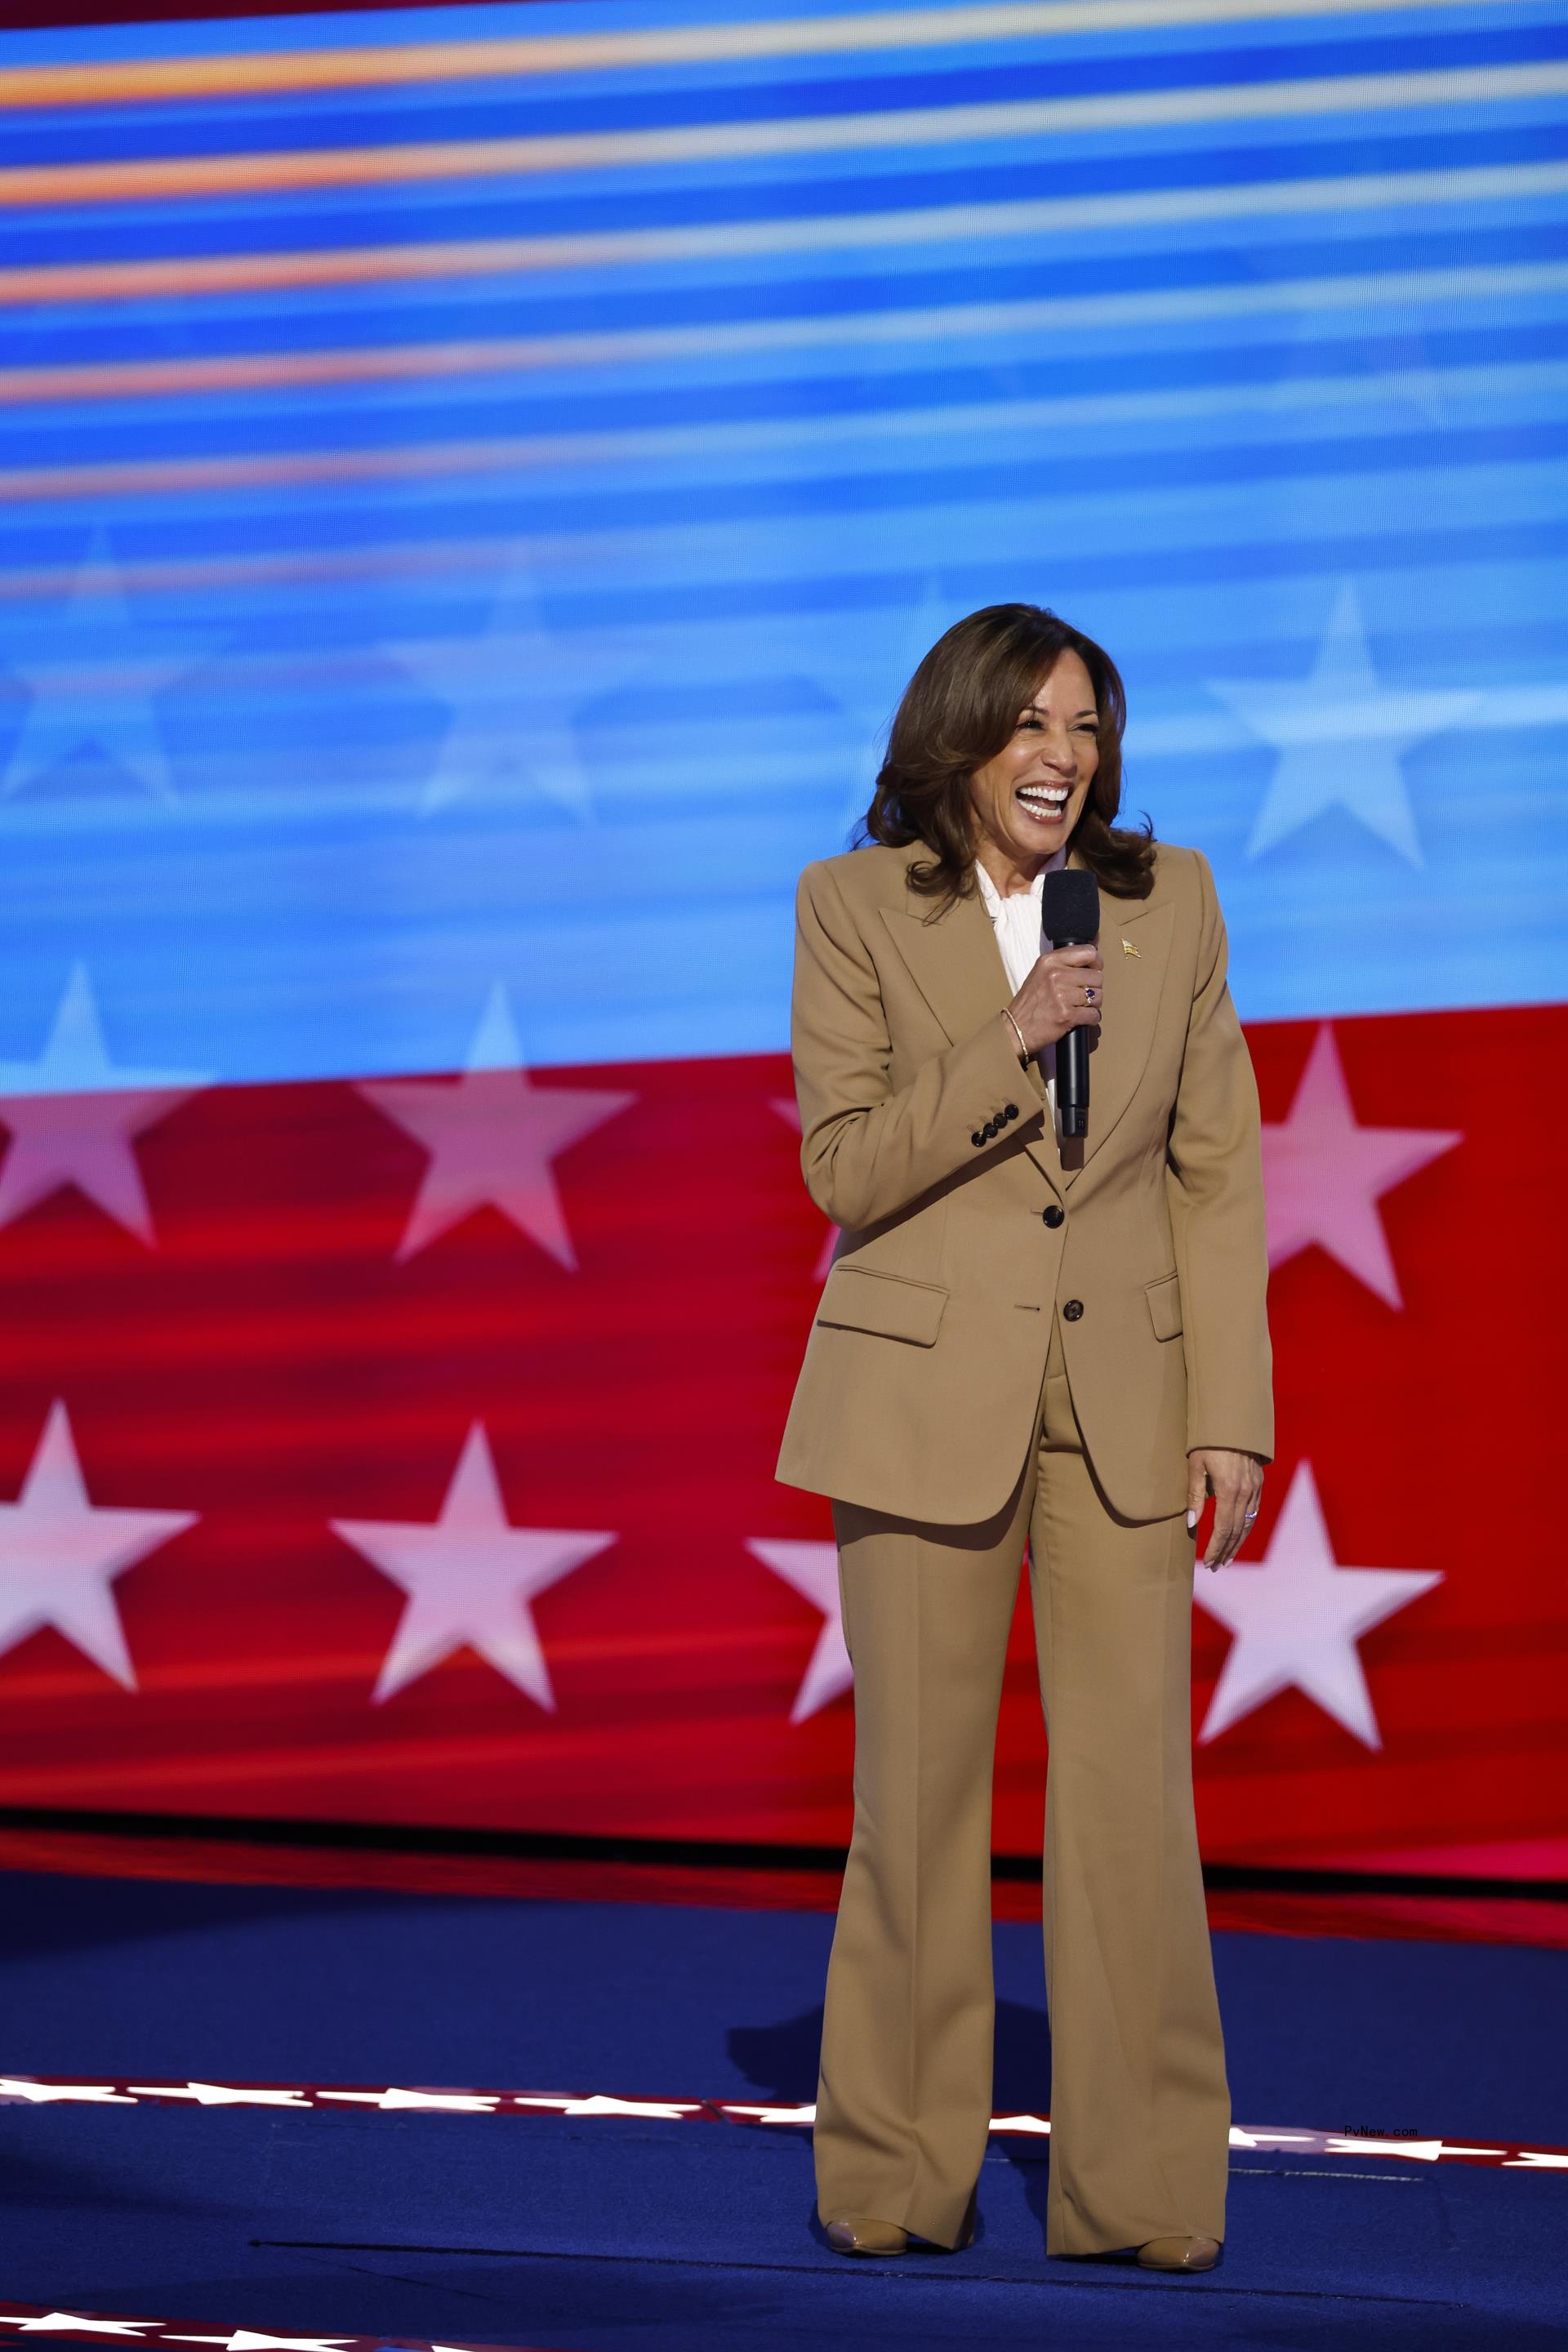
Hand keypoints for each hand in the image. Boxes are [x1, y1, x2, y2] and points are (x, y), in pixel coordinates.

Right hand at [1007, 944, 1103, 1057]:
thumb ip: (1064, 964)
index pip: (1088, 952)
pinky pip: (1094, 1014)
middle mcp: (1056, 975)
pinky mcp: (1067, 1015)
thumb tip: (1093, 959)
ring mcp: (1062, 995)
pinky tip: (1081, 1018)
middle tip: (1082, 994)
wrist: (1016, 1028)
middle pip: (1097, 976)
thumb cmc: (1030, 1003)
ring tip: (1080, 1006)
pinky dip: (1091, 1018)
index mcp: (1050, 961)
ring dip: (1093, 1004)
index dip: (1097, 962)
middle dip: (1094, 987)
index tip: (1094, 969)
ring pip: (1098, 996)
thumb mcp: (1041, 973)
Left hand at [1187, 1448, 1264, 1570]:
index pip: (1222, 1528)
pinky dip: (1246, 1528)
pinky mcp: (1258, 1483)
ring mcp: (1255, 1488)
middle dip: (1225, 1550)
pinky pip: (1254, 1512)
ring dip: (1237, 1544)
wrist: (1233, 1420)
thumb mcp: (1195, 1465)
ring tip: (1226, 1559)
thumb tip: (1191, 1524)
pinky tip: (1238, 1537)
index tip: (1208, 1562)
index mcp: (1229, 1489)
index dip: (1215, 1547)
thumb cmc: (1207, 1441)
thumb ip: (1194, 1495)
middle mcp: (1246, 1492)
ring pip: (1248, 1524)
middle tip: (1215, 1566)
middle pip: (1236, 1530)